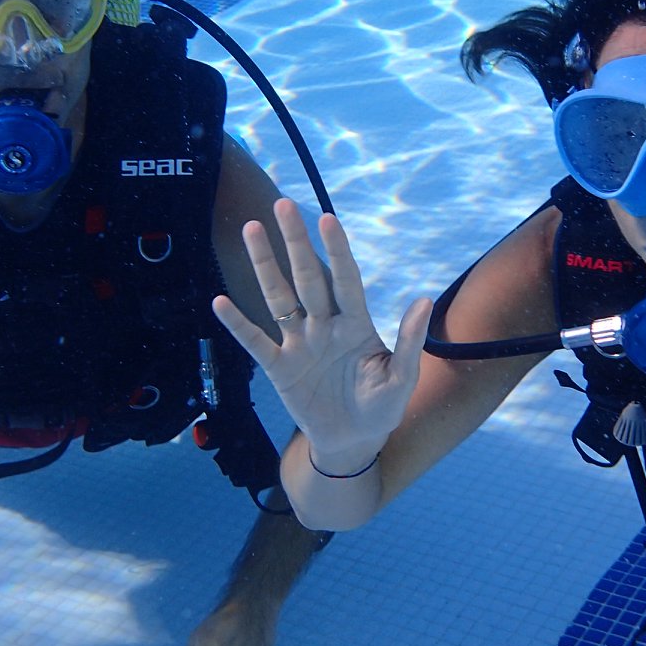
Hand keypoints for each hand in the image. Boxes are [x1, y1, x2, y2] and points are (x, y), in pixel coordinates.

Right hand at [212, 199, 431, 468]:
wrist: (353, 442)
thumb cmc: (381, 407)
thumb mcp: (402, 379)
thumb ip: (409, 341)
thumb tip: (423, 300)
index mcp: (355, 323)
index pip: (345, 279)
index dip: (336, 250)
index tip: (326, 220)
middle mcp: (324, 325)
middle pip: (307, 277)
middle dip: (295, 242)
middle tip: (282, 204)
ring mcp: (299, 343)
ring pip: (279, 297)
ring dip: (265, 265)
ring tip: (251, 230)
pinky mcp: (280, 367)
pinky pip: (256, 341)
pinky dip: (239, 324)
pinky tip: (221, 302)